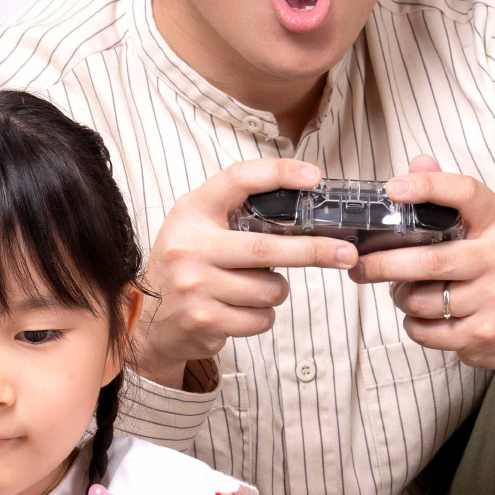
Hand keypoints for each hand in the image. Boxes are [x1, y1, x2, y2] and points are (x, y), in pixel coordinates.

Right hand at [134, 158, 358, 386]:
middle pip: (267, 248)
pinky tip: (241, 309)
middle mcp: (190, 246)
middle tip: (345, 252)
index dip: (279, 174)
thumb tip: (304, 205)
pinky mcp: (204, 319)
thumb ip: (237, 213)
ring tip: (255, 287)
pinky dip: (263, 316)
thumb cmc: (187, 265)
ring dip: (276, 291)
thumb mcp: (199, 226)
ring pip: (270, 289)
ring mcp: (195, 285)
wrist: (150, 320)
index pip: (238, 179)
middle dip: (313, 251)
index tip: (314, 178)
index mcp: (192, 212)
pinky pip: (260, 318)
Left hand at [353, 156, 494, 368]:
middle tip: (359, 264)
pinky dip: (413, 323)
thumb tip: (416, 163)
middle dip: (384, 264)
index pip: (465, 193)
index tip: (393, 188)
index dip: (428, 187)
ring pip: (423, 300)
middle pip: (430, 260)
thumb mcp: (485, 223)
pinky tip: (421, 315)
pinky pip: (427, 330)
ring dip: (401, 296)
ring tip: (402, 290)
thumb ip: (448, 195)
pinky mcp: (486, 334)